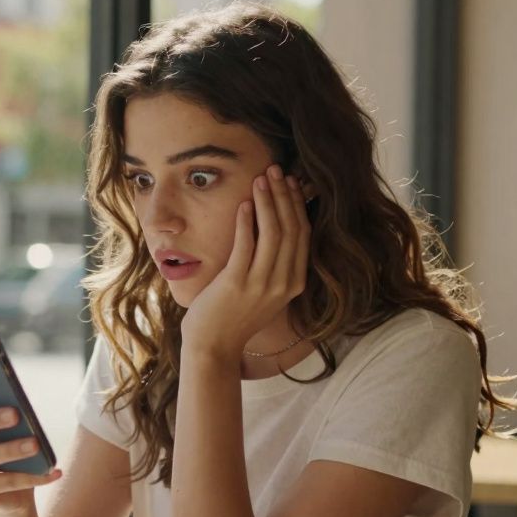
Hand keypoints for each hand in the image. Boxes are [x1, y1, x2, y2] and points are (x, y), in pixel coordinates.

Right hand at [0, 372, 61, 516]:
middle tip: (15, 414)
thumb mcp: (5, 425)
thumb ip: (4, 408)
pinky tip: (53, 471)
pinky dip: (33, 477)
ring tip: (35, 444)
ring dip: (10, 450)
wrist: (10, 490)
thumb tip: (18, 401)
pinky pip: (5, 482)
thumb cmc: (7, 444)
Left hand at [180, 164, 310, 357]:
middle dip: (284, 195)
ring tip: (261, 179)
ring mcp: (261, 284)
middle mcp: (283, 283)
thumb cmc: (234, 316)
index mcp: (294, 283)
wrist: (213, 346)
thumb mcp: (264, 291)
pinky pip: (246, 245)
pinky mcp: (237, 283)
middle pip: (291, 228)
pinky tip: (244, 203)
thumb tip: (273, 228)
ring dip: (267, 201)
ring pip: (273, 233)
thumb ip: (274, 266)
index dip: (298, 205)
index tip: (291, 182)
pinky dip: (247, 221)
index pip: (303, 234)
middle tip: (276, 170)